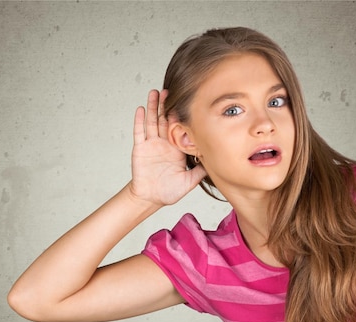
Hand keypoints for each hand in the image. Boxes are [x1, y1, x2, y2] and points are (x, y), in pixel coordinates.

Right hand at [129, 89, 206, 205]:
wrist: (150, 198)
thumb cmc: (169, 192)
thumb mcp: (189, 181)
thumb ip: (201, 171)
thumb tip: (216, 161)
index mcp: (176, 148)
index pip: (179, 128)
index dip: (181, 115)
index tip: (187, 101)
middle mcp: (164, 143)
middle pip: (165, 119)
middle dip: (167, 105)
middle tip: (171, 90)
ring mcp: (151, 144)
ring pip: (152, 121)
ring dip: (154, 107)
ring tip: (156, 92)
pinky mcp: (140, 148)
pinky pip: (139, 132)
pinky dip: (140, 120)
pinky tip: (142, 109)